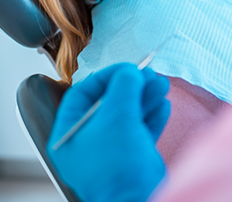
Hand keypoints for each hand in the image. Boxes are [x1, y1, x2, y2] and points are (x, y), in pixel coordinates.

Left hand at [47, 63, 170, 201]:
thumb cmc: (118, 164)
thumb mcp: (118, 114)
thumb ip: (123, 85)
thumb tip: (130, 71)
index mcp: (69, 135)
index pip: (83, 94)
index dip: (106, 76)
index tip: (127, 68)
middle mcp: (86, 144)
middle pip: (108, 104)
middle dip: (132, 87)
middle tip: (149, 74)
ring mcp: (109, 154)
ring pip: (127, 116)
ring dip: (145, 98)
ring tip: (162, 85)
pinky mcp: (130, 162)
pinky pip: (139, 133)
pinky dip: (151, 117)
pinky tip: (163, 106)